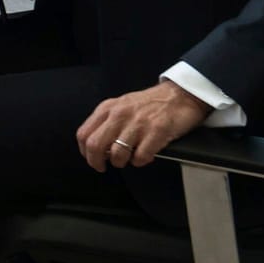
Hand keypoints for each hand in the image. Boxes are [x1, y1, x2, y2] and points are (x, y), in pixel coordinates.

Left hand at [76, 80, 210, 171]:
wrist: (179, 95)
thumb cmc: (150, 104)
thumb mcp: (121, 106)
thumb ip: (106, 122)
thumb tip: (95, 147)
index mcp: (108, 108)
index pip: (84, 134)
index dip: (85, 152)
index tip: (91, 159)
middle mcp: (120, 114)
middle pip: (95, 145)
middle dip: (97, 162)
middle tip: (103, 167)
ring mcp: (138, 123)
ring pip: (117, 154)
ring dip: (122, 162)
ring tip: (129, 159)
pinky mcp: (156, 131)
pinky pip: (141, 157)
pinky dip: (141, 161)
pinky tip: (144, 156)